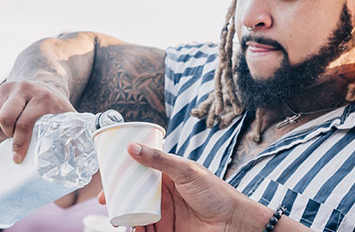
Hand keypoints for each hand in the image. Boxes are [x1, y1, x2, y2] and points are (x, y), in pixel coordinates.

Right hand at [0, 80, 74, 162]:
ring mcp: (11, 88)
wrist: (48, 83)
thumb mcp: (67, 117)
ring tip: (8, 135)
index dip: (19, 144)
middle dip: (7, 135)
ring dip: (0, 130)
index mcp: (45, 99)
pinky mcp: (0, 89)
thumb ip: (75, 137)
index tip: (17, 158)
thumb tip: (88, 167)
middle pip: (6, 119)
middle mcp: (27, 90)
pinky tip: (3, 130)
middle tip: (13, 144)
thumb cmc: (57, 107)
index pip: (25, 124)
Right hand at [99, 143, 273, 231]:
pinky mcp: (166, 230)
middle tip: (106, 199)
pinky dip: (135, 229)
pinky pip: (145, 230)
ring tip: (115, 215)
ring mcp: (165, 213)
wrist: (232, 222)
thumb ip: (160, 161)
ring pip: (137, 212)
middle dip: (119, 196)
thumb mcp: (187, 172)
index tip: (108, 175)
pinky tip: (129, 228)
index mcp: (171, 175)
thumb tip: (132, 147)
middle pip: (136, 193)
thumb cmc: (216, 193)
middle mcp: (166, 194)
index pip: (143, 171)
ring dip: (124, 213)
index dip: (126, 172)